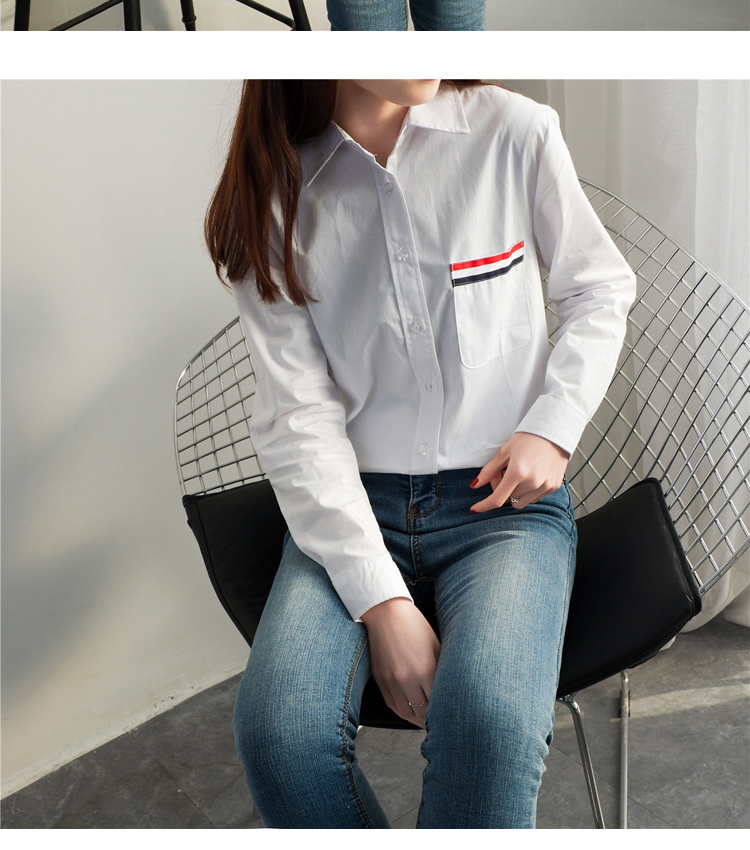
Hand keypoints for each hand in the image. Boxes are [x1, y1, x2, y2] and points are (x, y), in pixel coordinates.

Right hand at [360, 597, 439, 728]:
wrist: (386, 612)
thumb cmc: (414, 625)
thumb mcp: (436, 645)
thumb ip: (443, 668)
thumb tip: (452, 687)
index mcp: (426, 670)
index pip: (438, 704)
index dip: (445, 713)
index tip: (452, 717)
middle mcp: (408, 680)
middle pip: (423, 713)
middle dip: (432, 720)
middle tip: (441, 724)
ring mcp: (392, 681)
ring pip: (406, 713)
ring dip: (417, 719)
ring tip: (426, 721)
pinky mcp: (380, 680)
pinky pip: (392, 705)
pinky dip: (402, 711)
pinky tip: (410, 712)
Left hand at [470, 432, 569, 511]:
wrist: (554, 431)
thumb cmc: (529, 438)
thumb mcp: (504, 451)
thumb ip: (489, 470)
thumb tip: (475, 485)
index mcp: (517, 472)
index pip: (497, 499)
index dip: (484, 506)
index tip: (475, 509)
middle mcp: (532, 482)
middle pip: (509, 499)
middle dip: (502, 490)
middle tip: (503, 473)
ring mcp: (545, 486)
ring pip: (521, 501)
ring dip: (515, 492)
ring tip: (518, 475)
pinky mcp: (554, 487)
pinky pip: (534, 498)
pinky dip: (528, 492)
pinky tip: (529, 476)